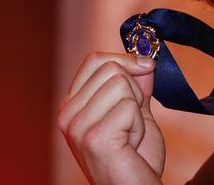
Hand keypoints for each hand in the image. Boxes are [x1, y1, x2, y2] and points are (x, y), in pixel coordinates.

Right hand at [58, 52, 164, 183]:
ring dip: (137, 110)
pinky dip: (139, 125)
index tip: (145, 68)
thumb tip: (142, 57)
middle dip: (135, 90)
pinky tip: (130, 145)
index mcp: (73, 104)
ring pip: (122, 83)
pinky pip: (130, 106)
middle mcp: (68, 114)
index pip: (94, 60)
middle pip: (111, 68)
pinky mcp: (94, 137)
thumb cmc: (134, 156)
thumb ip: (135, 82)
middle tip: (131, 121)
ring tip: (129, 135)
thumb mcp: (135, 110)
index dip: (125, 58)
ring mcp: (77, 126)